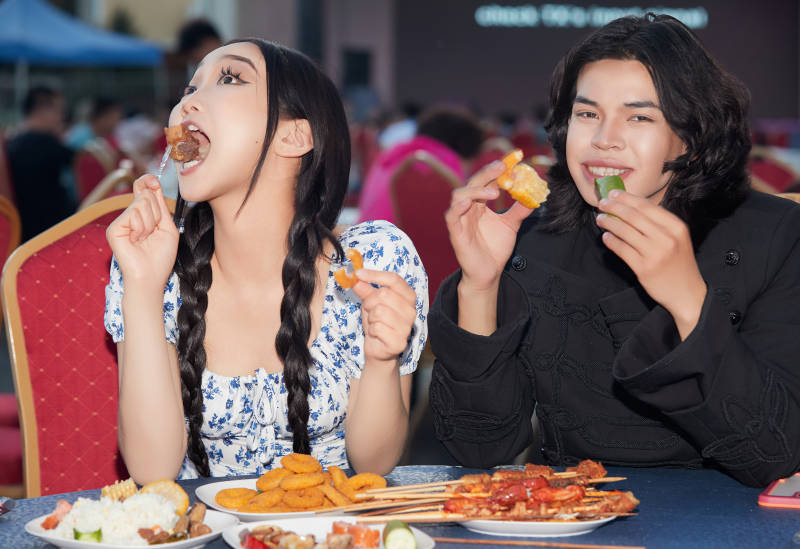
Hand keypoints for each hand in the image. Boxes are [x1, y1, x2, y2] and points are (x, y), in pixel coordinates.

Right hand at [106, 175, 179, 289]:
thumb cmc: (160, 256)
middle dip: (157, 213)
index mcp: (142, 216)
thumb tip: (153, 184)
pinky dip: (142, 227)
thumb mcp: (167, 227)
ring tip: (146, 238)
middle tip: (153, 232)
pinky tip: (137, 240)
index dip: (148, 182)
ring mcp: (120, 222)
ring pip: (141, 204)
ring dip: (151, 222)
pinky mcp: (114, 228)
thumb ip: (160, 206)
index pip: (142, 190)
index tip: (155, 182)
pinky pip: (133, 214)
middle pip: (146, 196)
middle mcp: (129, 217)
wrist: (151, 276)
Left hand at [351, 269, 417, 364]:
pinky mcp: (399, 342)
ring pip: (379, 311)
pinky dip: (371, 330)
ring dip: (370, 317)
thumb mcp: (370, 302)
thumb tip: (356, 277)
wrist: (378, 349)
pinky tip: (376, 334)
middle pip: (384, 294)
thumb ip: (365, 288)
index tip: (358, 274)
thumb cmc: (377, 322)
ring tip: (374, 323)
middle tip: (369, 310)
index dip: (375, 275)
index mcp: (408, 297)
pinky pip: (378, 328)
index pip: (395, 279)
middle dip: (369, 301)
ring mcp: (406, 327)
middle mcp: (411, 311)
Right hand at [445, 161, 532, 292]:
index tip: (516, 157)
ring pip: (459, 195)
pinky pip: (451, 216)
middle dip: (488, 172)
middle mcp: (468, 208)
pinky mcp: (455, 233)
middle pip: (473, 182)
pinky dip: (458, 207)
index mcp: (480, 203)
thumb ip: (520, 209)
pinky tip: (469, 203)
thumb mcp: (512, 225)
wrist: (488, 273)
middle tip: (504, 166)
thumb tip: (534, 193)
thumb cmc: (495, 249)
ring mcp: (460, 219)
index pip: (488, 179)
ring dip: (475, 189)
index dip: (499, 168)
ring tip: (494, 192)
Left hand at [597, 190, 706, 338]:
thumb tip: (631, 206)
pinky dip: (611, 241)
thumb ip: (659, 224)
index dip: (627, 198)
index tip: (613, 193)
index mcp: (676, 227)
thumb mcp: (677, 238)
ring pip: (625, 231)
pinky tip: (606, 237)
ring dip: (609, 223)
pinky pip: (621, 249)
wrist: (687, 293)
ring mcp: (655, 254)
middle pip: (634, 216)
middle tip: (602, 203)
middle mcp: (667, 238)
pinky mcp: (643, 268)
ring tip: (600, 219)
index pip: (647, 207)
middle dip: (614, 207)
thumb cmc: (678, 263)